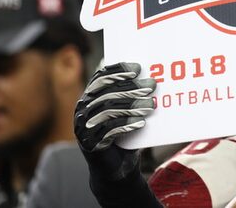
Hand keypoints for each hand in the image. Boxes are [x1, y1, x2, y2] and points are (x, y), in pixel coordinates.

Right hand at [74, 62, 155, 180]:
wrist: (117, 166)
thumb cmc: (125, 133)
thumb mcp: (128, 111)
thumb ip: (133, 95)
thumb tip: (153, 79)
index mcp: (89, 97)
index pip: (100, 77)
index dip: (118, 70)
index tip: (138, 69)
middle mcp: (82, 110)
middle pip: (106, 93)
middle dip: (130, 87)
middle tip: (151, 85)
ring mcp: (83, 127)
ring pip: (108, 111)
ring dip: (131, 106)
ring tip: (151, 105)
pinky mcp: (89, 144)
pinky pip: (108, 131)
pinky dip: (126, 125)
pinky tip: (141, 123)